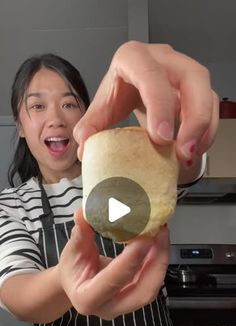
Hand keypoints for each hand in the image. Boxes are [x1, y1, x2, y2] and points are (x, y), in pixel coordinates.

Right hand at [59, 209, 168, 319]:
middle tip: (160, 233)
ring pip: (151, 287)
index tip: (144, 238)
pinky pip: (152, 281)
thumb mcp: (72, 251)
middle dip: (156, 261)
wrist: (76, 283)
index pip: (113, 281)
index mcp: (87, 299)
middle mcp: (109, 308)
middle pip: (142, 291)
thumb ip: (80, 234)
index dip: (130, 260)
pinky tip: (159, 241)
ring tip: (161, 234)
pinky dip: (158, 261)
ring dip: (161, 259)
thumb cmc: (73, 269)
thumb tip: (82, 214)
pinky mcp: (136, 297)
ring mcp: (125, 306)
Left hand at [73, 41, 218, 163]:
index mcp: (134, 58)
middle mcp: (164, 60)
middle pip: (192, 78)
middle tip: (182, 150)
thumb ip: (91, 126)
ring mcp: (183, 72)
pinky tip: (194, 150)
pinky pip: (211, 107)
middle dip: (193, 118)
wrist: (132, 87)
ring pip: (206, 93)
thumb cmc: (119, 91)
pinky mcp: (196, 89)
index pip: (151, 74)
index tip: (161, 137)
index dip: (160, 105)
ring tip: (189, 155)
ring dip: (203, 127)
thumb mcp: (102, 107)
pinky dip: (206, 131)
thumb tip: (86, 146)